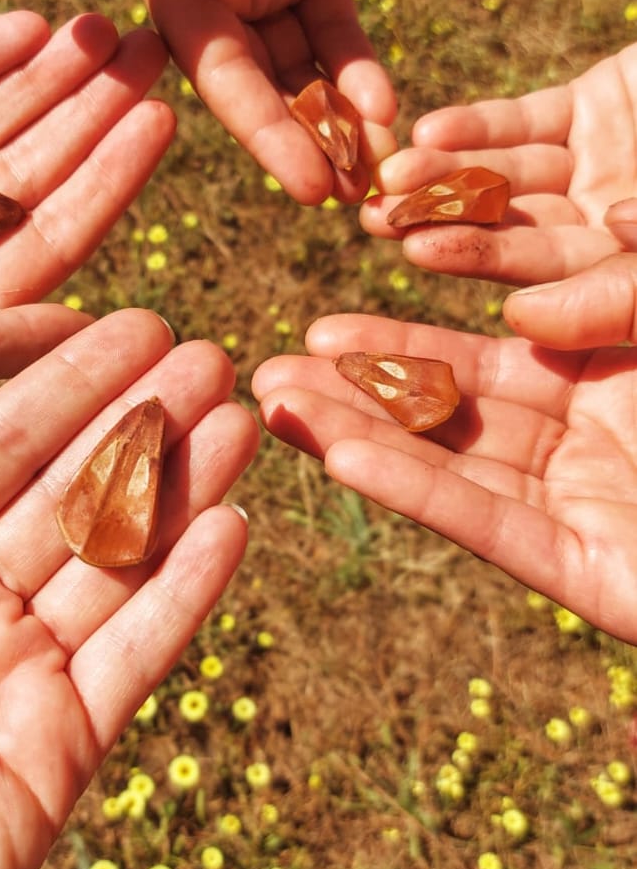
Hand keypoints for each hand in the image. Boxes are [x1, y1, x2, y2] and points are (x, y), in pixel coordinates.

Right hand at [0, 0, 409, 203]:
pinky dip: (360, 73)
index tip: (298, 179)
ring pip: (299, 73)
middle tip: (345, 194)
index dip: (256, 124)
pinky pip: (338, 40)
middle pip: (256, 84)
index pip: (208, 67)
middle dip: (299, 138)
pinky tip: (387, 107)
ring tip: (378, 169)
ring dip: (335, 120)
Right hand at [252, 299, 636, 643]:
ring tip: (275, 412)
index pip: (481, 365)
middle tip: (265, 379)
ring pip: (451, 470)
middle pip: (447, 419)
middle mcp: (582, 446)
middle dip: (352, 397)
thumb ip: (614, 292)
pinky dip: (419, 495)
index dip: (397, 349)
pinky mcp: (589, 576)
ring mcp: (582, 512)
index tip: (320, 333)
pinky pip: (493, 527)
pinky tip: (345, 461)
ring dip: (358, 439)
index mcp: (605, 383)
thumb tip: (519, 306)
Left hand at [362, 42, 636, 285]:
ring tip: (390, 171)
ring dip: (448, 172)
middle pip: (513, 230)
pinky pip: (527, 123)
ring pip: (509, 175)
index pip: (548, 280)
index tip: (417, 250)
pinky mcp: (594, 110)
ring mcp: (598, 168)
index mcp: (625, 274)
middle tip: (374, 216)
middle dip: (443, 221)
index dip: (482, 261)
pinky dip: (481, 126)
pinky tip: (429, 130)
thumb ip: (619, 293)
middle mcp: (604, 229)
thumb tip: (523, 312)